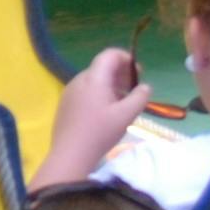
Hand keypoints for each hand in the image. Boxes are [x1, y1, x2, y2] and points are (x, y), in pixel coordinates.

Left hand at [39, 48, 156, 185]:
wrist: (69, 155)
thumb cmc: (100, 133)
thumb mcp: (126, 116)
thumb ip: (140, 97)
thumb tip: (145, 87)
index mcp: (94, 78)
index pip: (109, 55)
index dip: (126, 58)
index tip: (138, 73)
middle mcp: (79, 80)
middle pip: (101, 67)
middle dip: (120, 74)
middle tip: (133, 89)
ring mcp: (69, 92)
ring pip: (93, 80)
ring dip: (110, 85)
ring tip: (121, 102)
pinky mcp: (65, 105)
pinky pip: (84, 91)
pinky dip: (98, 94)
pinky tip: (104, 113)